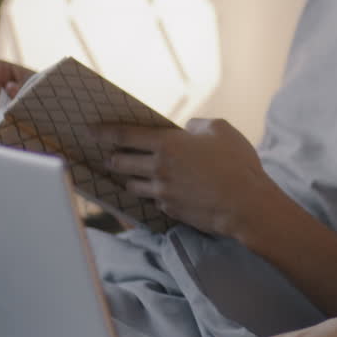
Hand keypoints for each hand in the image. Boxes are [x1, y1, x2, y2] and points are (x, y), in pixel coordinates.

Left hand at [93, 118, 291, 237]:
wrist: (246, 205)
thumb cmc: (237, 163)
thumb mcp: (221, 129)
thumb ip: (197, 125)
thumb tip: (186, 130)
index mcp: (167, 144)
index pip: (125, 135)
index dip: (104, 131)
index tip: (90, 130)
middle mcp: (158, 169)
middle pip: (121, 162)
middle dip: (112, 157)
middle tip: (110, 155)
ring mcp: (162, 193)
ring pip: (132, 184)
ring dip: (129, 177)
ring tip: (131, 174)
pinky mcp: (170, 211)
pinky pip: (153, 200)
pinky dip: (152, 193)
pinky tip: (158, 191)